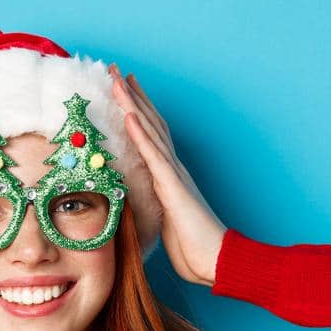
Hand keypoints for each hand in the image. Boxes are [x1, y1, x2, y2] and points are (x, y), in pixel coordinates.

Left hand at [108, 64, 227, 286]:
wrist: (215, 260)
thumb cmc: (193, 248)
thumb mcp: (165, 224)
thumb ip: (154, 207)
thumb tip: (139, 205)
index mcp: (170, 177)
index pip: (151, 136)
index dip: (136, 111)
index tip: (122, 89)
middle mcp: (172, 169)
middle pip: (150, 123)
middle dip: (131, 96)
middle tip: (115, 70)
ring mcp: (173, 175)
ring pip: (150, 131)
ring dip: (132, 104)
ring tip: (117, 80)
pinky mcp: (173, 187)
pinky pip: (154, 156)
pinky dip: (140, 134)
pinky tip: (129, 114)